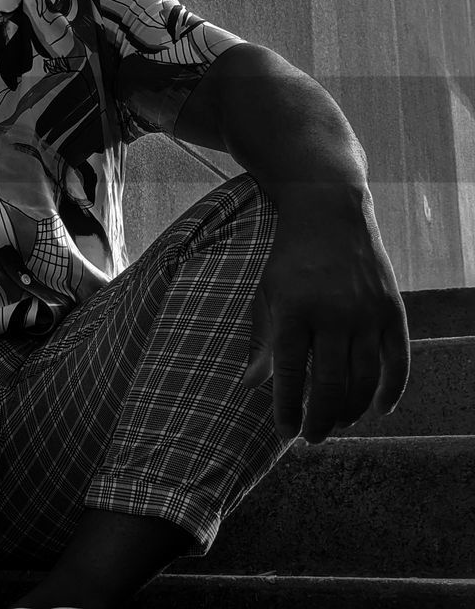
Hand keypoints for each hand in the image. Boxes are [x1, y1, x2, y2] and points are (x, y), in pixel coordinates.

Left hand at [241, 189, 409, 442]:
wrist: (328, 212)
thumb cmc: (289, 259)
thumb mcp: (266, 294)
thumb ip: (261, 341)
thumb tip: (252, 386)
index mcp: (294, 311)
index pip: (290, 374)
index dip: (287, 409)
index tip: (284, 432)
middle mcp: (332, 314)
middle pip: (331, 385)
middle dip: (322, 419)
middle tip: (313, 437)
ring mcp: (366, 313)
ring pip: (365, 380)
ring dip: (352, 410)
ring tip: (338, 424)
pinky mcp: (392, 310)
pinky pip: (398, 361)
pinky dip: (391, 391)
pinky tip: (379, 409)